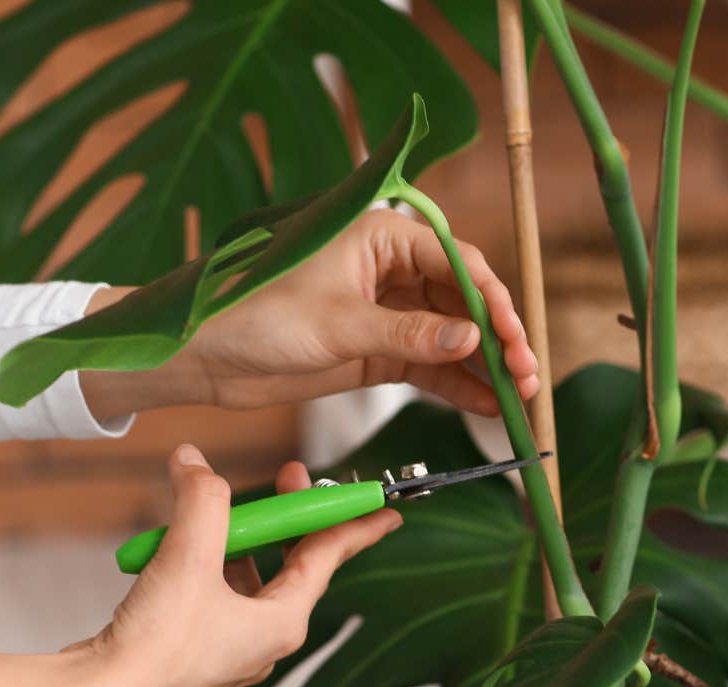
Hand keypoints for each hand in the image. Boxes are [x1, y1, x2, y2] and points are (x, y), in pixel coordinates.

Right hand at [0, 445, 399, 686]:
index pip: (329, 558)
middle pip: (291, 563)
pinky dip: (203, 560)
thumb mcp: (190, 555)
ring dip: (236, 536)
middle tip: (289, 475)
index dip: (355, 524)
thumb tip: (195, 462)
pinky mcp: (192, 646)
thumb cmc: (157, 643)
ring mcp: (228, 644)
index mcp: (282, 622)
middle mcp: (263, 637)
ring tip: (212, 508)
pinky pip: (213, 589)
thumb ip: (202, 500)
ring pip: (248, 574)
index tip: (384, 507)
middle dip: (289, 517)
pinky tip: (177, 545)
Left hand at [79, 210, 538, 417]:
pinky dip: (457, 386)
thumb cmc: (255, 313)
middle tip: (525, 377)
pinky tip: (486, 406)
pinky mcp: (376, 349)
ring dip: (484, 368)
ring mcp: (386, 311)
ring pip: (452, 337)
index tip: (513, 339)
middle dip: (497, 340)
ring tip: (517, 400)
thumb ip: (408, 334)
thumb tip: (472, 340)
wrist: (202, 353)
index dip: (492, 303)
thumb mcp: (338, 326)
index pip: (456, 263)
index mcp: (381, 237)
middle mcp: (390, 270)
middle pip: (464, 302)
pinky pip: (429, 366)